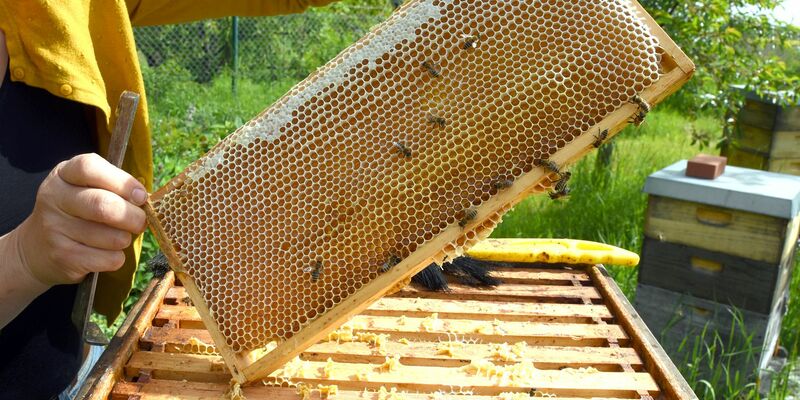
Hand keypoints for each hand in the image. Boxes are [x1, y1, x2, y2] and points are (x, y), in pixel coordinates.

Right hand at [12, 153, 147, 285]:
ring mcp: (55, 228)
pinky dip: (117, 258)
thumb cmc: (75, 213)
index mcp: (63, 174)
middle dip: (134, 217)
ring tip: (119, 237)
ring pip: (112, 237)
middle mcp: (54, 198)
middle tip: (140, 222)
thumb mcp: (86, 189)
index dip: (122, 182)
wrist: (36, 248)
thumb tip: (143, 199)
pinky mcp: (63, 256)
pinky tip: (107, 253)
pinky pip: (108, 259)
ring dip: (125, 239)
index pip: (89, 167)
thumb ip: (113, 187)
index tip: (140, 196)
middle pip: (104, 205)